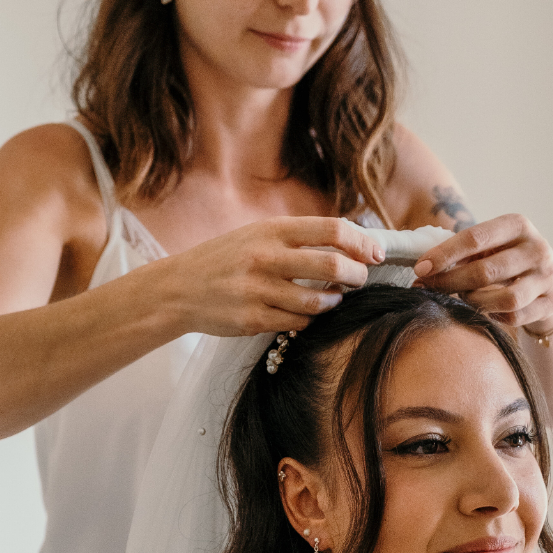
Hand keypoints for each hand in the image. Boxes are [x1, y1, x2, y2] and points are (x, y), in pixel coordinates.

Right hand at [160, 217, 383, 338]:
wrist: (178, 287)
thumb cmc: (226, 259)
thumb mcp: (257, 235)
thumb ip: (297, 237)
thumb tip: (350, 241)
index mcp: (272, 230)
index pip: (331, 230)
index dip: (361, 243)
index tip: (374, 255)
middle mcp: (266, 257)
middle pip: (331, 267)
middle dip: (355, 277)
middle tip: (358, 281)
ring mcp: (258, 289)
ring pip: (317, 302)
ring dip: (333, 302)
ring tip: (331, 299)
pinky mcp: (252, 318)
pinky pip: (297, 323)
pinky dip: (308, 320)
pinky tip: (303, 314)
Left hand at [413, 214, 552, 334]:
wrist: (549, 281)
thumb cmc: (506, 259)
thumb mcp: (492, 245)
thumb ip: (464, 250)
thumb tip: (422, 266)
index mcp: (518, 225)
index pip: (475, 238)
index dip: (444, 255)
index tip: (420, 268)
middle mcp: (537, 248)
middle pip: (485, 271)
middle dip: (450, 282)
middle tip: (428, 288)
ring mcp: (548, 277)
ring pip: (503, 299)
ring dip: (474, 302)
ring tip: (463, 298)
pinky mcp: (552, 303)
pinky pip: (515, 317)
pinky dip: (494, 316)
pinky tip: (487, 310)